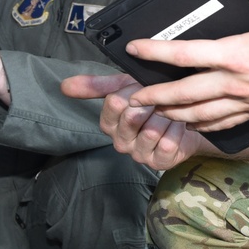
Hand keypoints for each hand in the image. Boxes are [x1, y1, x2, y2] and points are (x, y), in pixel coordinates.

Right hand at [62, 73, 212, 169]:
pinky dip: (177, 128)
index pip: (114, 103)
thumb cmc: (152, 103)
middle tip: (160, 97)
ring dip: (165, 115)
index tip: (143, 85)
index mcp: (109, 124)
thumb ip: (96, 86)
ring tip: (171, 110)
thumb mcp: (125, 88)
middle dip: (150, 102)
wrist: (184, 120)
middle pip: (132, 116)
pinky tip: (181, 123)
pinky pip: (168, 142)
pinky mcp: (160, 163)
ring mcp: (140, 154)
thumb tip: (63, 85)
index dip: (134, 90)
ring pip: (151, 130)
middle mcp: (121, 142)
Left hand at [120, 0, 248, 131]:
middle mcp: (239, 84)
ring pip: (200, 114)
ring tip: (151, 111)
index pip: (188, 55)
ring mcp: (248, 102)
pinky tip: (191, 123)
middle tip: (130, 96)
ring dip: (172, 113)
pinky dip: (201, 125)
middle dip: (154, 96)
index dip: (157, 52)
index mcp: (242, 56)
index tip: (135, 48)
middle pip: (185, 94)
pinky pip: (222, 124)